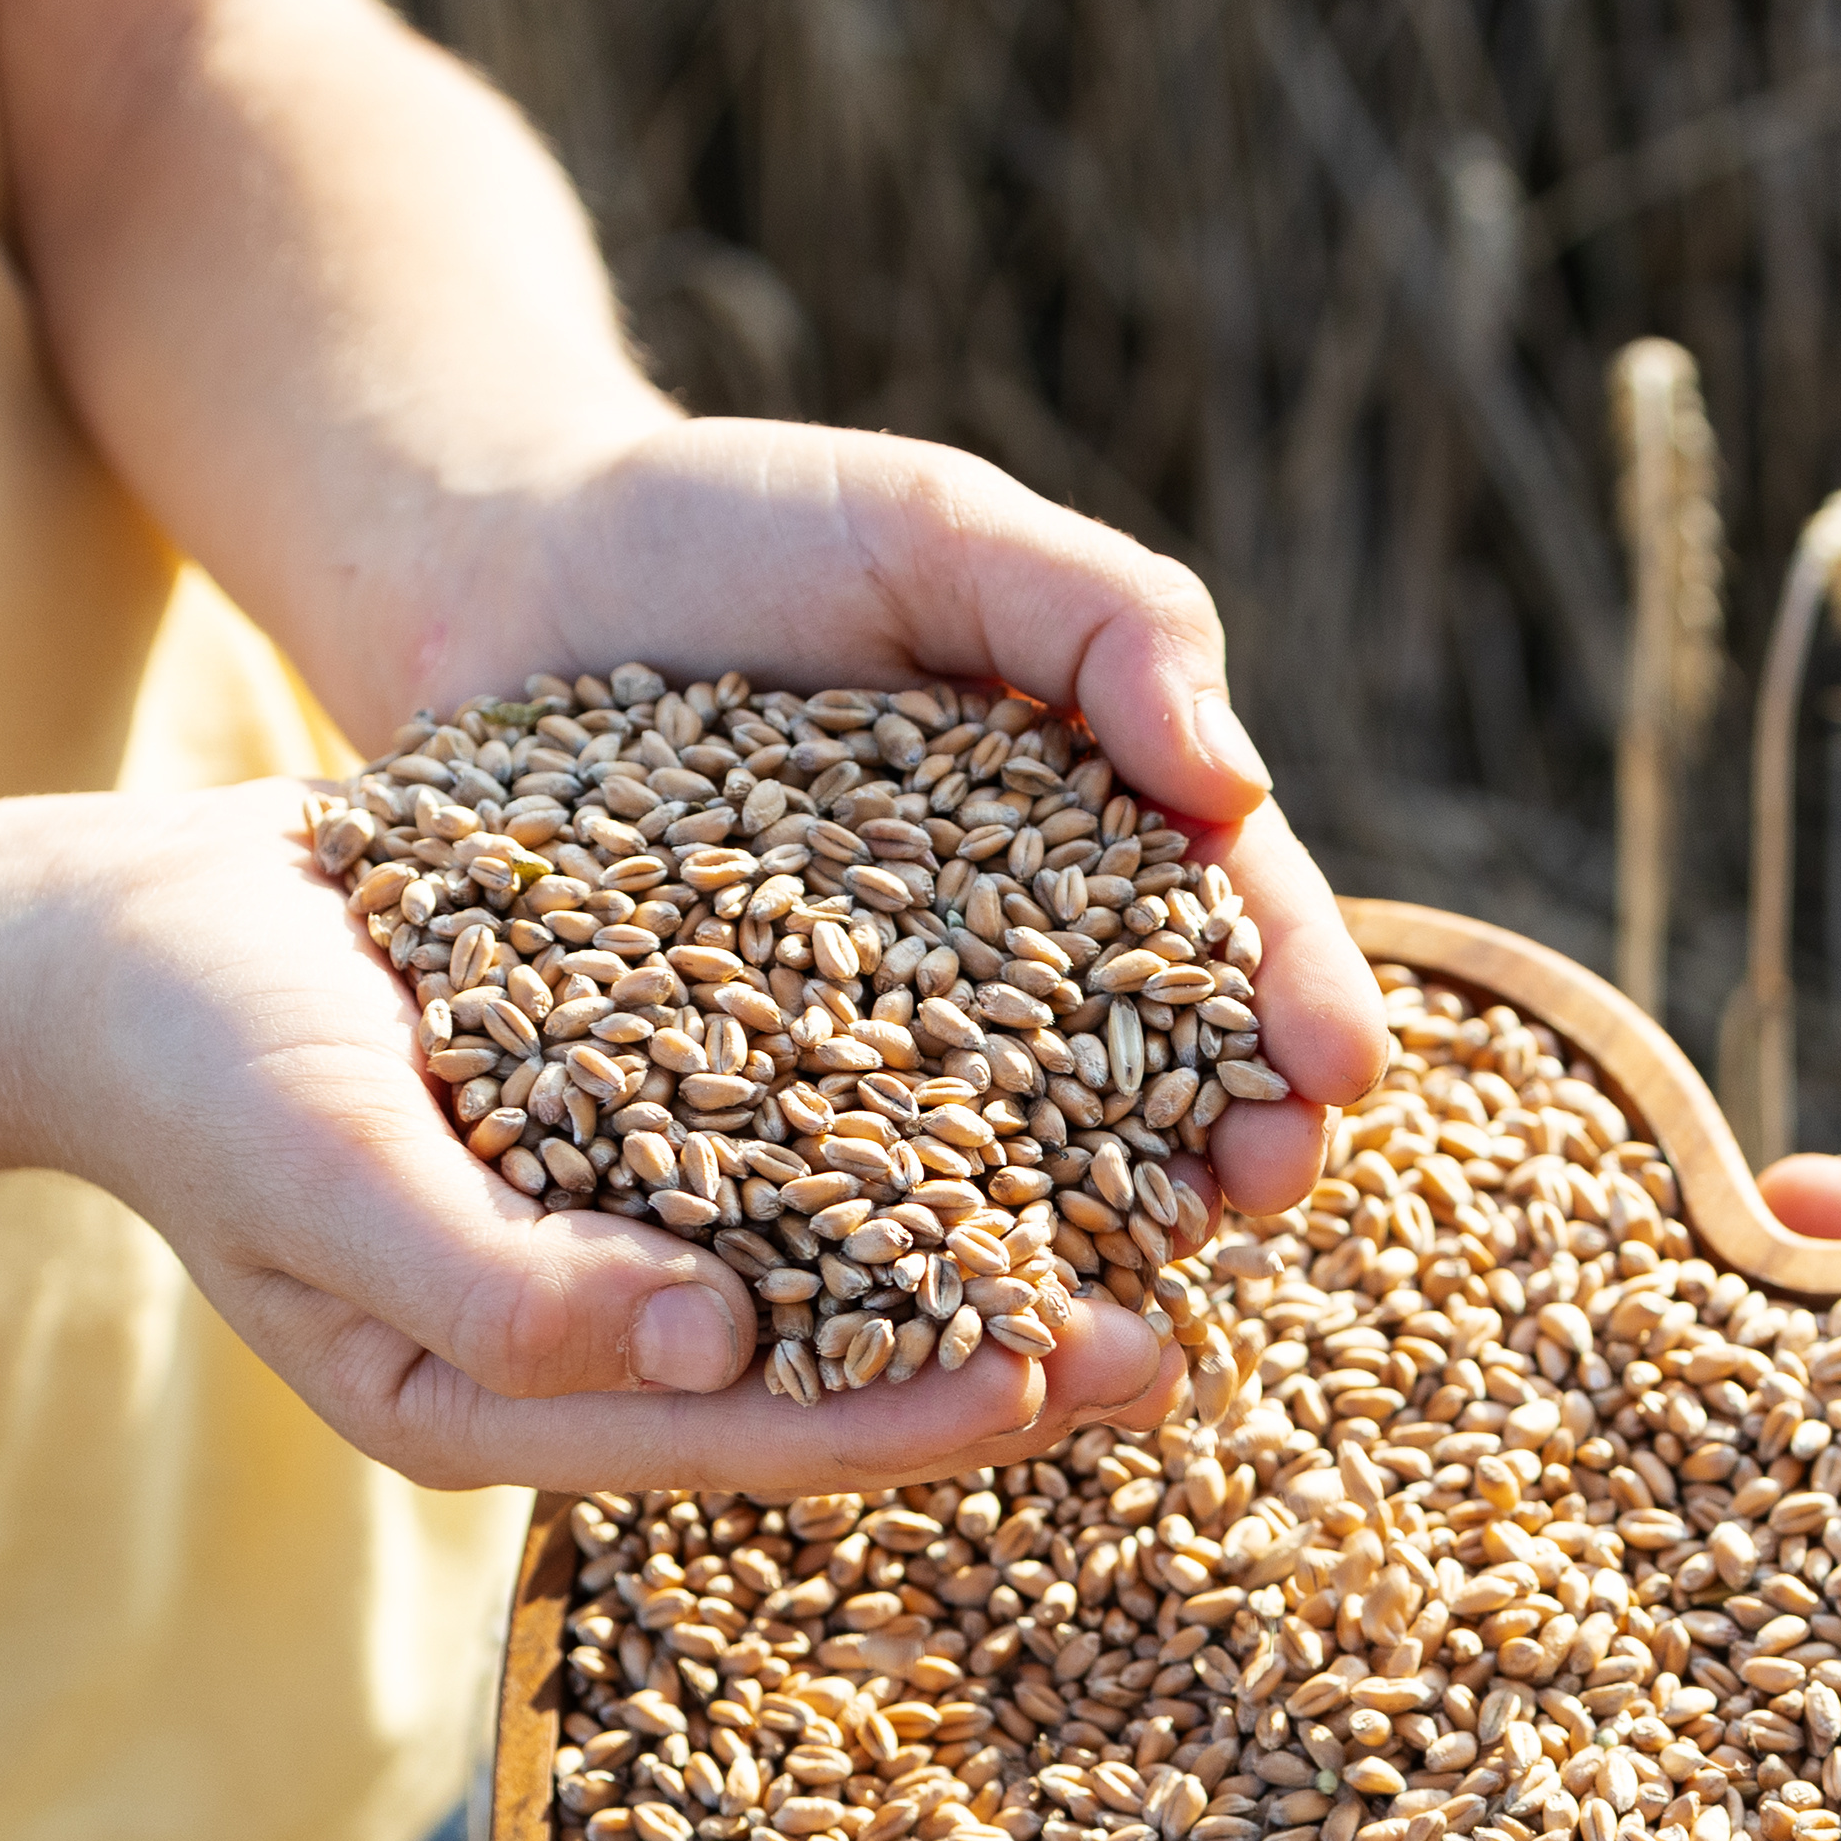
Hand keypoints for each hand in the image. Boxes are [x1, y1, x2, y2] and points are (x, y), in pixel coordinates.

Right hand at [34, 781, 1189, 1491]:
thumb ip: (506, 1287)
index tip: (1059, 1380)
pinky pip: (810, 1134)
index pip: (743, 1441)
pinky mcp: (644, 1106)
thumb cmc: (197, 1059)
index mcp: (504, 1403)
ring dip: (996, 1239)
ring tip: (1157, 1215)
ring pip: (843, 1263)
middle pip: (825, 1375)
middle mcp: (588, 1334)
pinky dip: (929, 1116)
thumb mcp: (329, 1172)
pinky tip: (1055, 1062)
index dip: (906, 1418)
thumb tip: (725, 1351)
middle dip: (996, 1362)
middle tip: (1170, 1340)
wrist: (115, 933)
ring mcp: (617, 1225)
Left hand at [407, 417, 1389, 1225]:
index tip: (1342, 1064)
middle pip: (1145, 1078)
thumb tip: (1235, 787)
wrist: (498, 577)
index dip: (1297, 999)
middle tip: (1264, 1189)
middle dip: (1226, 1142)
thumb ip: (1107, 620)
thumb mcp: (939, 529)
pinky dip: (876, 1260)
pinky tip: (920, 1314)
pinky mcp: (727, 1112)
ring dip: (1084, 1238)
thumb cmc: (740, 526)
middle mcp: (1002, 976)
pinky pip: (814, 1197)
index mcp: (1093, 843)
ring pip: (1005, 1168)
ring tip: (1139, 1273)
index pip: (1227, 928)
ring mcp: (868, 1057)